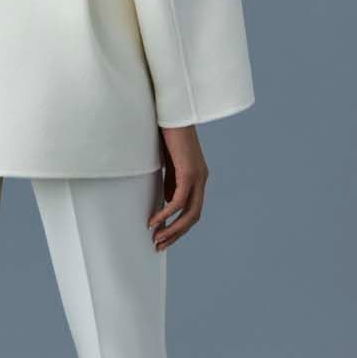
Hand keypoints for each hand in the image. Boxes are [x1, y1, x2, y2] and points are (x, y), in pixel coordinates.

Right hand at [148, 124, 208, 249]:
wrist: (172, 112)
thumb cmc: (166, 133)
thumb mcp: (168, 163)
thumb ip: (171, 181)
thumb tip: (169, 202)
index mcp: (198, 177)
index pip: (193, 209)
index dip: (179, 226)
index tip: (163, 236)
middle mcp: (202, 178)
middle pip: (194, 217)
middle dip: (176, 234)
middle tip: (159, 245)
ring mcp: (198, 176)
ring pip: (189, 213)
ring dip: (172, 229)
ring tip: (156, 238)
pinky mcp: (189, 172)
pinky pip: (179, 201)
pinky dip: (167, 214)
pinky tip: (154, 221)